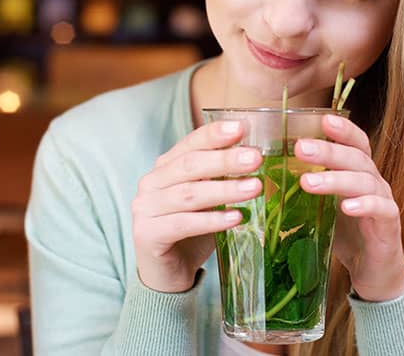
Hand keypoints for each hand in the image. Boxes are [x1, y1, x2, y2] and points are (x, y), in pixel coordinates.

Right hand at [132, 121, 262, 292]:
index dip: (215, 134)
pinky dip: (212, 220)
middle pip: (191, 165)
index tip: (241, 128)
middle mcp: (152, 182)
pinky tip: (236, 218)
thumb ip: (223, 176)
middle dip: (225, 160)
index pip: (191, 142)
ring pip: (189, 194)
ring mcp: (145, 208)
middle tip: (255, 158)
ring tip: (255, 187)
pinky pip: (183, 223)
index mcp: (166, 165)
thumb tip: (258, 156)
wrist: (167, 274)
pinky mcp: (147, 234)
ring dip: (225, 189)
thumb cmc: (193, 229)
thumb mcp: (209, 198)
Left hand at [295, 114, 403, 301]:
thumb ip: (308, 186)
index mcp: (358, 172)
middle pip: (356, 158)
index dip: (343, 130)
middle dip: (328, 151)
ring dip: (336, 179)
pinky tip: (347, 207)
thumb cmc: (346, 233)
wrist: (373, 271)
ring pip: (365, 181)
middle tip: (300, 148)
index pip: (356, 143)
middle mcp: (374, 181)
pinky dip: (365, 205)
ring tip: (308, 183)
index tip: (323, 118)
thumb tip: (267, 174)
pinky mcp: (390, 225)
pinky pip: (382, 209)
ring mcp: (384, 201)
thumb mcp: (324, 206)